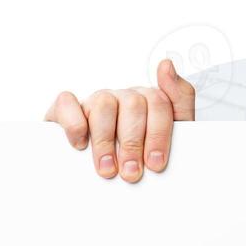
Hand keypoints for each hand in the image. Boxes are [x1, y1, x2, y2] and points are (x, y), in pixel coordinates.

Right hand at [43, 59, 194, 181]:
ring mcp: (96, 101)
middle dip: (133, 143)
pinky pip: (67, 102)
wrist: (106, 180)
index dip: (158, 135)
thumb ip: (180, 100)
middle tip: (131, 172)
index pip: (159, 103)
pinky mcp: (66, 109)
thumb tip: (166, 65)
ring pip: (103, 104)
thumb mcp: (172, 135)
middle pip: (132, 104)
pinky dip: (74, 124)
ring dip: (106, 140)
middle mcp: (123, 97)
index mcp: (149, 101)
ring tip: (108, 168)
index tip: (155, 163)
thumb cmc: (141, 156)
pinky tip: (81, 145)